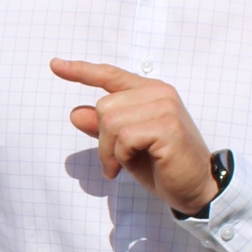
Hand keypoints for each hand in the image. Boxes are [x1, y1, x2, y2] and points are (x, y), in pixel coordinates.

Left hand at [50, 60, 219, 214]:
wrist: (196, 187)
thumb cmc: (162, 166)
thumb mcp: (125, 146)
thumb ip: (102, 127)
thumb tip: (75, 112)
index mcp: (149, 91)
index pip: (110, 75)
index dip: (81, 70)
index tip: (55, 64)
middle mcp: (159, 93)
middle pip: (104, 106)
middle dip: (102, 139)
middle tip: (113, 161)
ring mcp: (165, 108)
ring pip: (111, 121)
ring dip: (109, 151)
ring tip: (119, 166)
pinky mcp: (168, 128)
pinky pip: (125, 137)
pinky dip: (120, 156)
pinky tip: (130, 166)